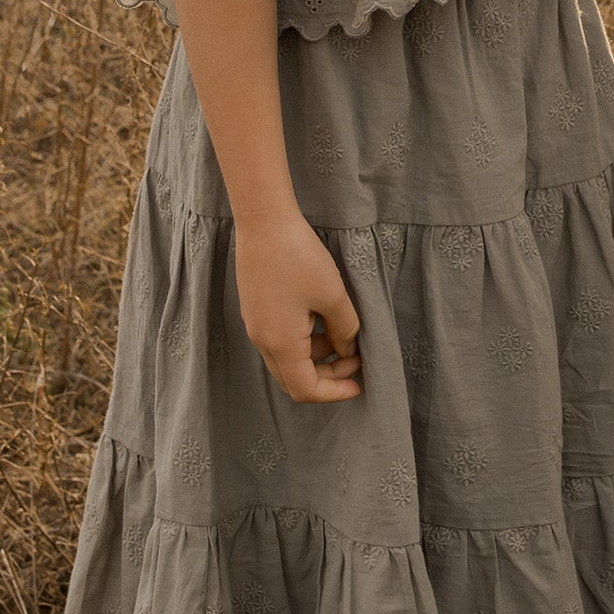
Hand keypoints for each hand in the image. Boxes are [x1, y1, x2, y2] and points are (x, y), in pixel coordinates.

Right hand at [234, 211, 362, 403]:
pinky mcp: (255, 309)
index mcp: (280, 343)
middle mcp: (262, 340)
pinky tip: (322, 318)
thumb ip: (345, 329)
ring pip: (286, 359)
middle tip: (356, 359)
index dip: (334, 392)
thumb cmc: (298, 256)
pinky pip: (279, 339)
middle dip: (327, 376)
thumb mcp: (333, 295)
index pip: (305, 389)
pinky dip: (303, 340)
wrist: (263, 220)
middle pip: (293, 379)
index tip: (359, 383)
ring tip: (342, 334)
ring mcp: (255, 324)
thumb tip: (347, 349)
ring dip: (316, 356)